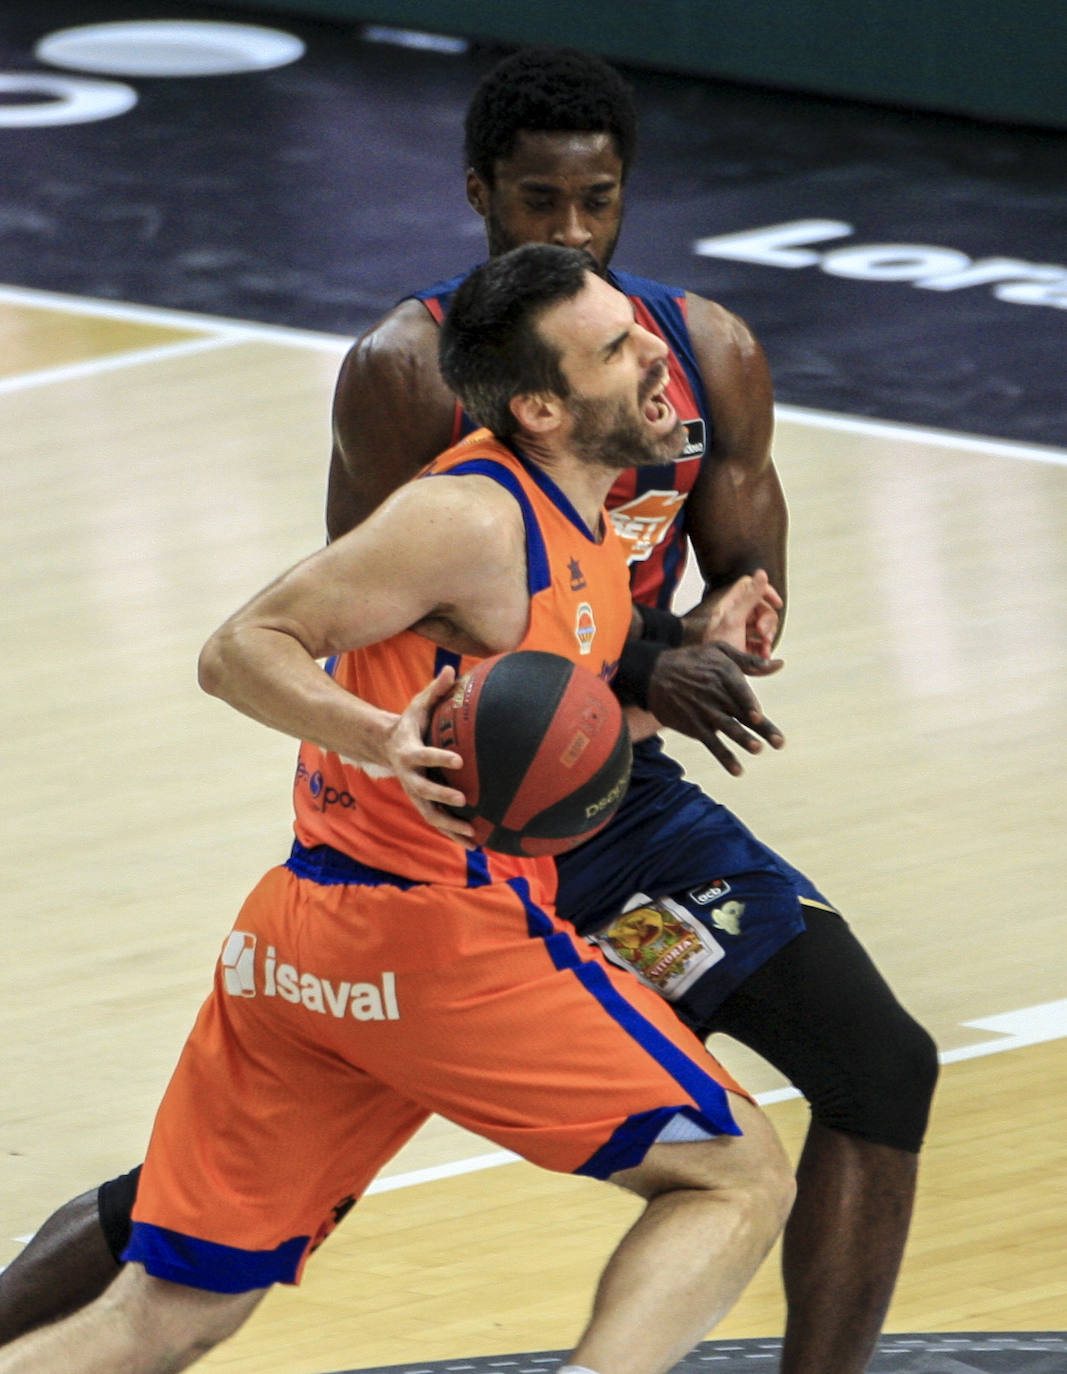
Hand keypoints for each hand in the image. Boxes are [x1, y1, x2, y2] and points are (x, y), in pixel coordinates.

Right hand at [383, 667, 475, 843]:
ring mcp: (414, 793)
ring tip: (474, 835)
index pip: (424, 756)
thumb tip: (451, 668)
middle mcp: (409, 777)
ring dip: (450, 827)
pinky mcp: (421, 803)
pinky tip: (475, 844)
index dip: (439, 759)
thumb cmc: (409, 723)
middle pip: (424, 792)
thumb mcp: (417, 704)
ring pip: (430, 815)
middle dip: (442, 798)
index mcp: (409, 752)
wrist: (387, 745)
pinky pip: (437, 822)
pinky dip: (453, 834)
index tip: (459, 761)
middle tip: (464, 802)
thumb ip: (434, 689)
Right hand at [647, 641, 783, 774]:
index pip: (740, 692)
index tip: (758, 717)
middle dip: (762, 729)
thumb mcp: (719, 651)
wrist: (654, 674)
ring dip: (743, 739)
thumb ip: (751, 661)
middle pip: (743, 714)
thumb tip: (780, 664)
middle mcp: (715, 695)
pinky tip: (737, 770)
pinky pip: (712, 744)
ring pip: (728, 728)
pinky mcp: (696, 727)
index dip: (749, 704)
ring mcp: (705, 712)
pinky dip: (725, 757)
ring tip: (757, 748)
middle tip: (779, 742)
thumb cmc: (692, 660)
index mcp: (724, 675)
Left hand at [684, 570, 781, 658]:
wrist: (712, 675)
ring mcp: (741, 631)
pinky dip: (765, 648)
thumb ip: (750, 596)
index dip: (765, 591)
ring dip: (769, 636)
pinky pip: (761, 642)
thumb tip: (761, 572)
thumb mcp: (735, 619)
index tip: (777, 603)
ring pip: (764, 626)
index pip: (750, 586)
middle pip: (762, 608)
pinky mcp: (745, 647)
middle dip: (768, 622)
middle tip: (764, 635)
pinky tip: (764, 656)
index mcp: (730, 605)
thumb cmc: (718, 646)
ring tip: (765, 648)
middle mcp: (735, 615)